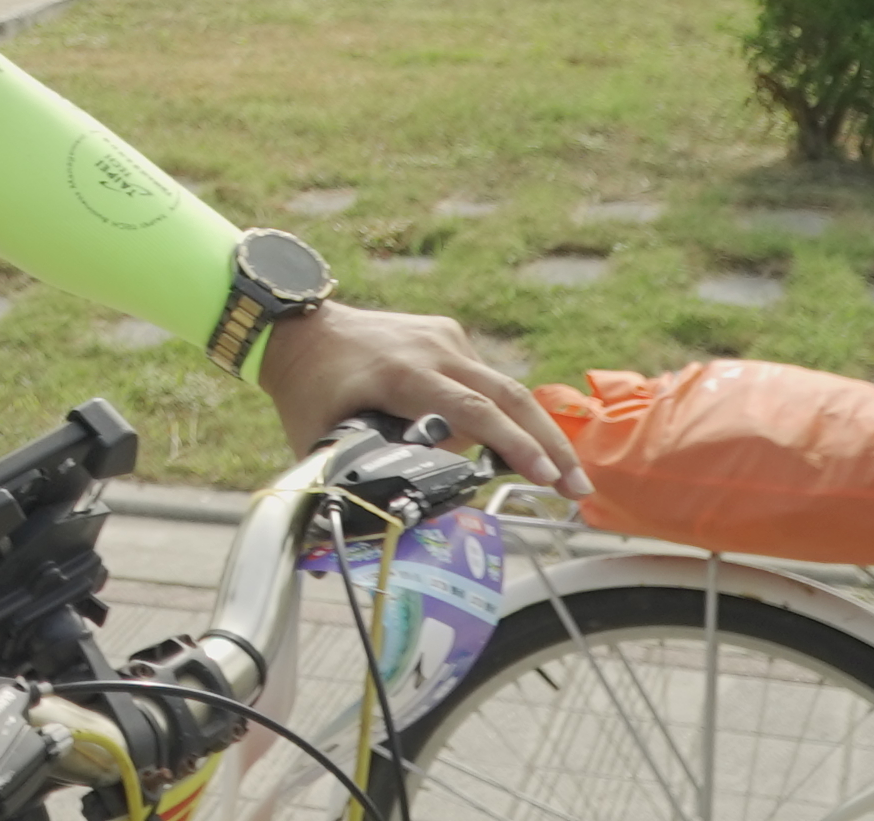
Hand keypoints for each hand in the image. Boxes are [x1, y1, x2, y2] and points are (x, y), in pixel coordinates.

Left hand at [256, 302, 590, 497]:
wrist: (296, 327)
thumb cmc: (305, 389)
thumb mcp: (317, 440)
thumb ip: (345, 485)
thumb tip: (348, 546)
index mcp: (402, 374)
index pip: (473, 410)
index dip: (513, 443)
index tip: (544, 476)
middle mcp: (432, 350)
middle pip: (507, 396)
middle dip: (548, 444)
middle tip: (577, 488)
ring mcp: (444, 338)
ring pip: (505, 386)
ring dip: (537, 431)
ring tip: (563, 476)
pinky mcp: (448, 336)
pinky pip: (484, 378)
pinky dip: (507, 413)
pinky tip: (523, 448)